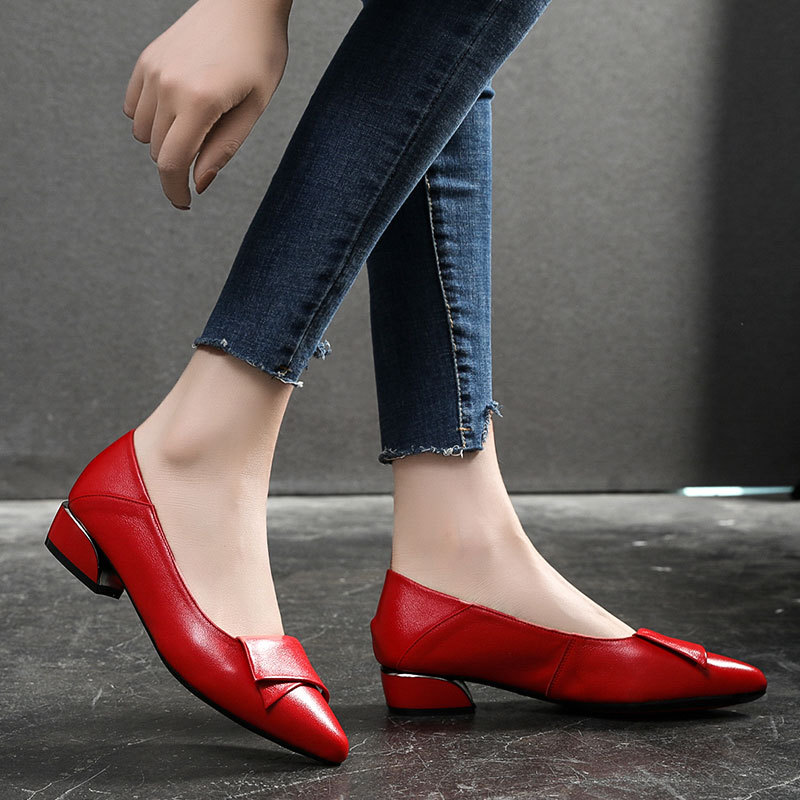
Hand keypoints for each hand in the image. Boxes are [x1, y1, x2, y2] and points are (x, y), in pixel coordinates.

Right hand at [122, 0, 291, 209]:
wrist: (244, 3)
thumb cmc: (260, 56)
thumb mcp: (253, 108)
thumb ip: (223, 149)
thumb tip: (198, 184)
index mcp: (200, 101)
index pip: (172, 163)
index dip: (175, 191)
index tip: (184, 204)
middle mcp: (168, 85)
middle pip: (158, 151)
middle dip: (179, 163)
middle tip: (207, 152)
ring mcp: (152, 70)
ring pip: (143, 132)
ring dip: (164, 141)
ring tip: (198, 125)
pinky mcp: (146, 60)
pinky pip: (134, 108)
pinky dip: (150, 119)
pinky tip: (176, 111)